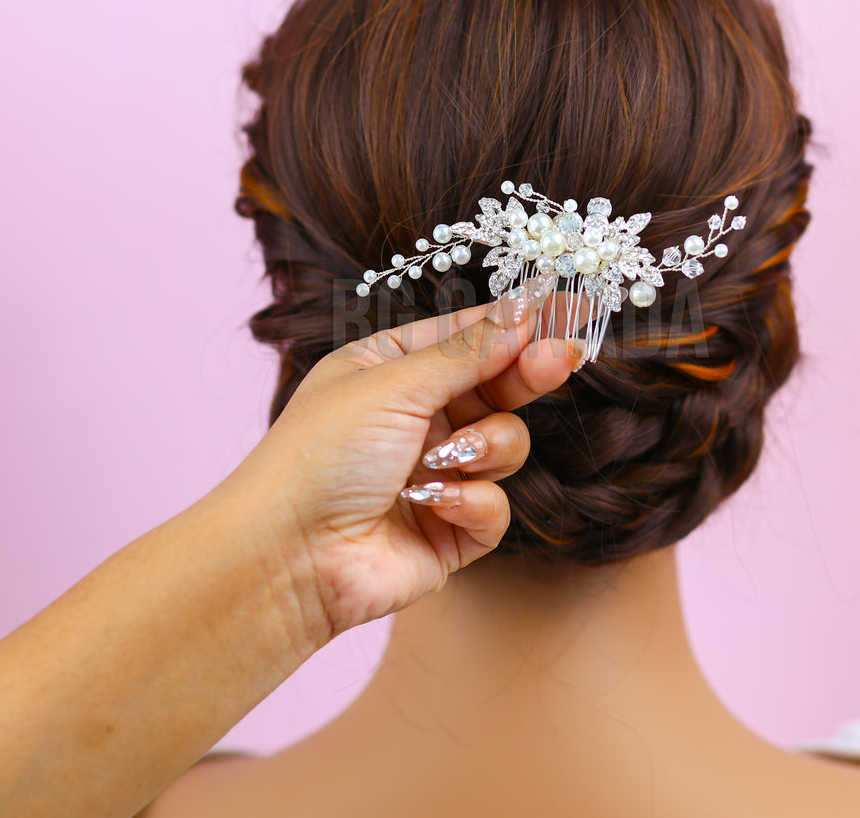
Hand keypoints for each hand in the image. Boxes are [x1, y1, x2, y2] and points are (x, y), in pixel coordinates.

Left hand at [224, 275, 577, 637]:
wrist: (288, 556)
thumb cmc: (320, 456)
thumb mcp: (395, 384)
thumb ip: (471, 352)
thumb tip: (526, 308)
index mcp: (390, 369)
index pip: (471, 335)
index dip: (522, 321)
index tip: (571, 303)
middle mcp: (414, 418)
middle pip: (498, 385)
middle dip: (527, 374)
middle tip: (561, 357)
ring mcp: (434, 475)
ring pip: (506, 445)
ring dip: (486, 448)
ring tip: (448, 459)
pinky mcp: (449, 530)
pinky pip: (494, 506)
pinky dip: (471, 503)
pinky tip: (431, 504)